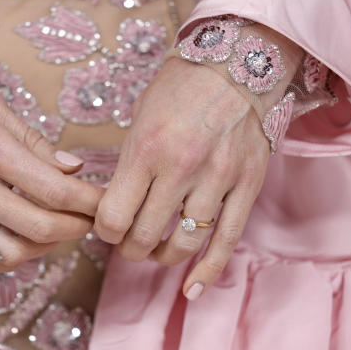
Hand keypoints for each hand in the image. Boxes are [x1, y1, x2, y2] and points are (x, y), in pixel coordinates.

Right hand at [0, 61, 103, 272]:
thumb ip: (34, 142)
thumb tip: (74, 169)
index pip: (54, 190)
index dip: (89, 201)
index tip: (104, 202)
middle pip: (39, 227)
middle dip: (76, 227)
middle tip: (89, 219)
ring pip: (11, 252)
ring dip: (45, 247)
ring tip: (57, 230)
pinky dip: (8, 259)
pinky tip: (22, 243)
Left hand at [94, 56, 273, 297]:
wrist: (240, 61)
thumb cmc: (183, 85)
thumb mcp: (142, 114)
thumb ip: (129, 160)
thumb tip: (111, 201)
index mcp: (147, 148)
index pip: (114, 216)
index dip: (104, 231)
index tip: (105, 227)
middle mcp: (181, 168)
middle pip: (144, 235)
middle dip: (129, 247)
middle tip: (127, 242)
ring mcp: (218, 179)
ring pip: (183, 244)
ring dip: (162, 256)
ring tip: (155, 251)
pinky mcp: (247, 186)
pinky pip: (226, 241)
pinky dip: (207, 270)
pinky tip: (192, 288)